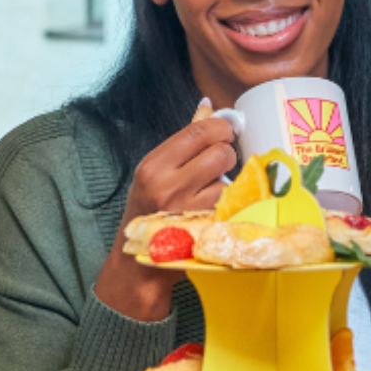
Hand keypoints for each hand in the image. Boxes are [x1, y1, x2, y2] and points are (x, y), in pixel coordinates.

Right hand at [95, 102, 234, 320]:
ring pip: (230, 180)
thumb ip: (184, 141)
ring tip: (213, 191)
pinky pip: (231, 205)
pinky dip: (229, 204)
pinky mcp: (204, 228)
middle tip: (219, 166)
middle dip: (226, 156)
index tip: (226, 132)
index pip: (199, 132)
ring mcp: (187, 210)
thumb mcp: (156, 173)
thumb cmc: (149, 212)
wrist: (139, 262)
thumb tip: (207, 107)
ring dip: (228, 183)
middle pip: (221, 153)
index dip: (221, 127)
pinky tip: (217, 209)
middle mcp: (168, 186)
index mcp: (154, 166)